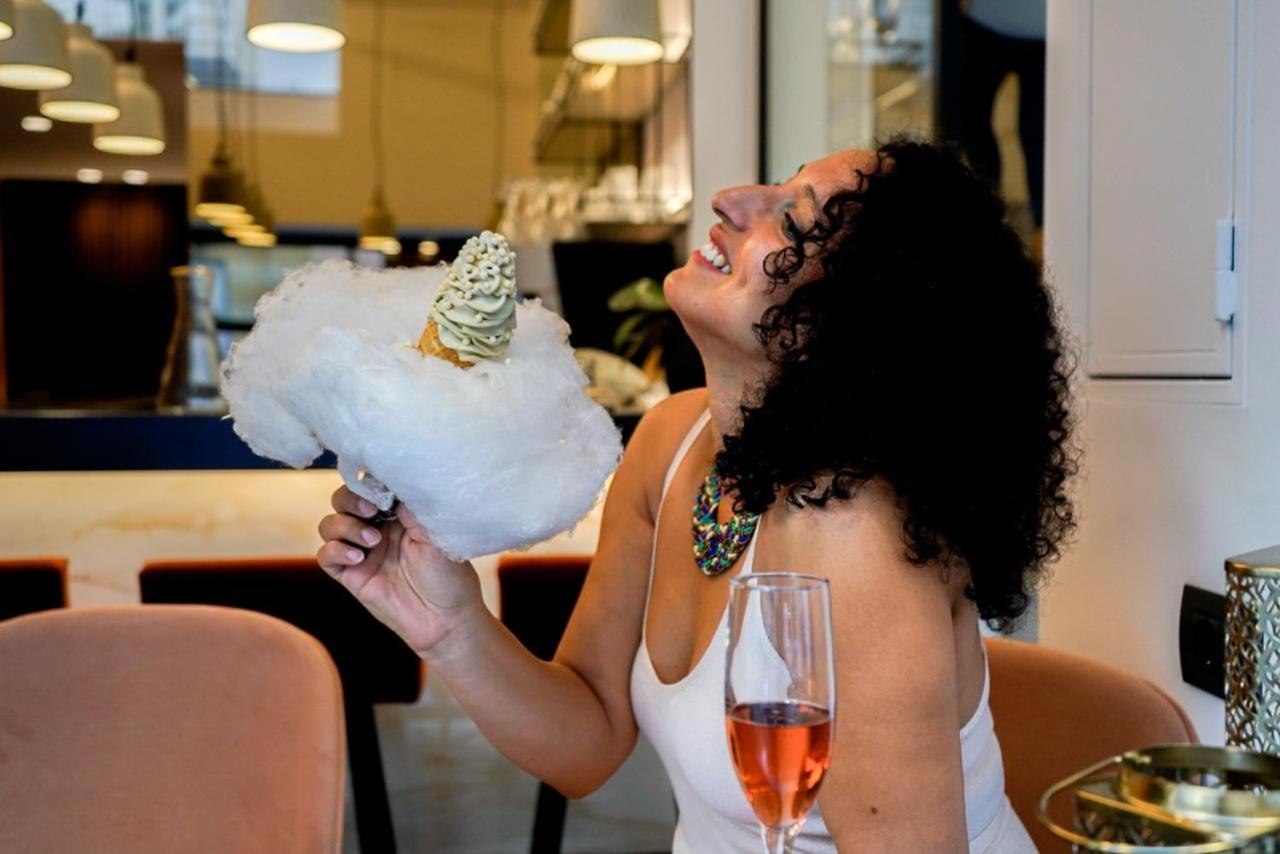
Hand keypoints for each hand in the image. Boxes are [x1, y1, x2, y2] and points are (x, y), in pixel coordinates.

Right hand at [317, 486, 483, 655]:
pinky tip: (359, 558)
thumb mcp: (436, 532)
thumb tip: (391, 481)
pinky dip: (336, 550)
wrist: (446, 619)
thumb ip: (411, 505)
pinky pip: (326, 555)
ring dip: (345, 526)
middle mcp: (377, 527)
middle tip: (371, 510)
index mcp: (399, 512)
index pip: (371, 485)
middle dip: (350, 499)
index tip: (380, 487)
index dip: (368, 481)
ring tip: (372, 540)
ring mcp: (362, 550)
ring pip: (329, 524)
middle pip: (343, 499)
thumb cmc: (450, 574)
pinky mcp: (351, 575)